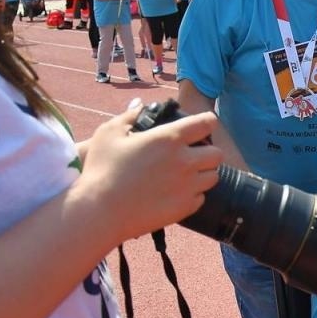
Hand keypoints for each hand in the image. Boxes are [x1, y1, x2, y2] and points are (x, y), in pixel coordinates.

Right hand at [70, 103, 223, 239]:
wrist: (100, 212)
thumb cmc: (101, 169)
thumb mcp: (109, 133)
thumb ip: (129, 115)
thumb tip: (142, 105)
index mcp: (169, 138)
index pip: (206, 123)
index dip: (206, 122)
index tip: (201, 125)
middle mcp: (185, 161)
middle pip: (217, 153)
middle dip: (207, 151)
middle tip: (193, 154)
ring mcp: (187, 186)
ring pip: (213, 177)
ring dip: (203, 173)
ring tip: (187, 174)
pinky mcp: (185, 208)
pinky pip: (201, 198)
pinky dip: (193, 194)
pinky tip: (177, 192)